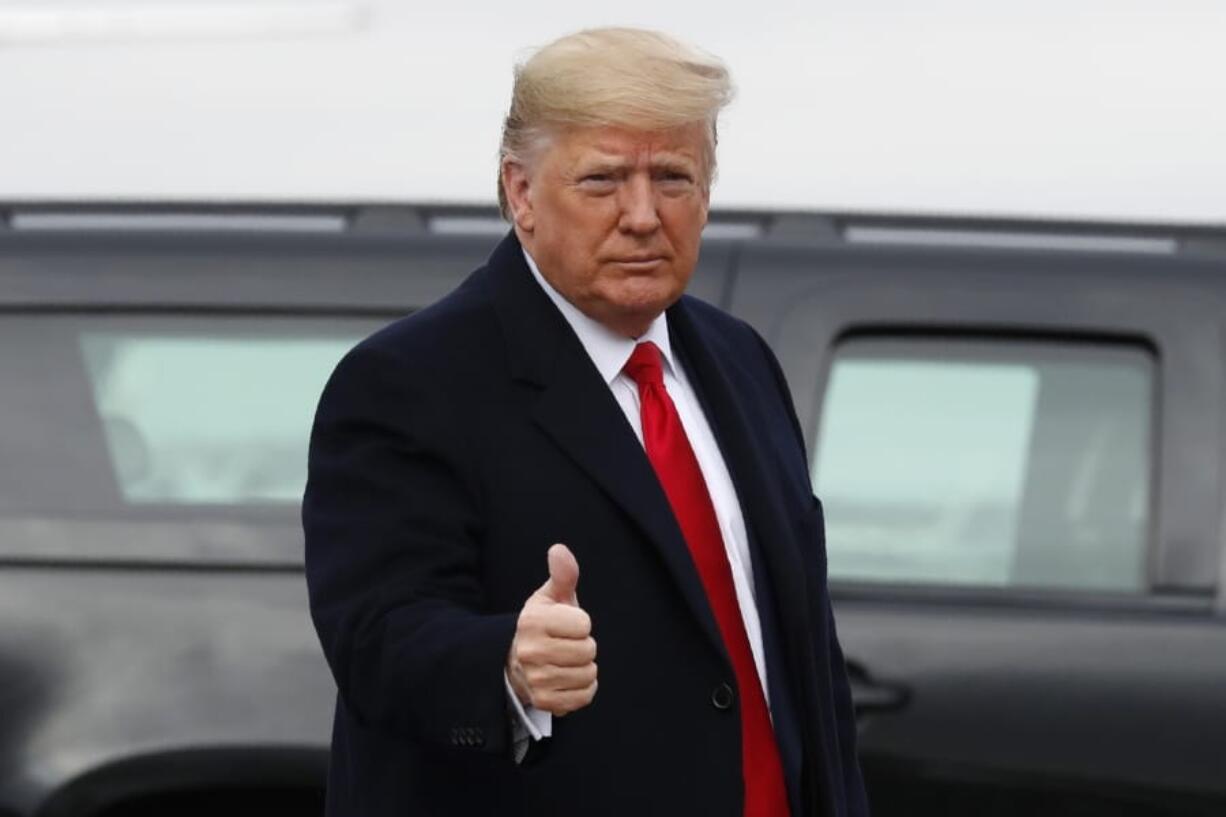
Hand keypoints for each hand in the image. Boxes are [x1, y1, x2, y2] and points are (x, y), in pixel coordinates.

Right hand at [506, 544, 597, 715]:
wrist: (516, 661)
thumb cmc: (542, 624)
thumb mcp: (550, 597)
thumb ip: (562, 574)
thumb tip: (559, 549)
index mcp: (533, 621)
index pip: (584, 623)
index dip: (581, 623)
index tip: (566, 624)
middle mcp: (530, 651)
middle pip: (588, 650)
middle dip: (584, 646)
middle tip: (566, 644)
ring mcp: (536, 679)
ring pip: (588, 674)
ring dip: (585, 668)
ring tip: (566, 661)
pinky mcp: (544, 701)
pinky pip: (585, 696)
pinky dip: (583, 688)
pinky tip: (568, 679)